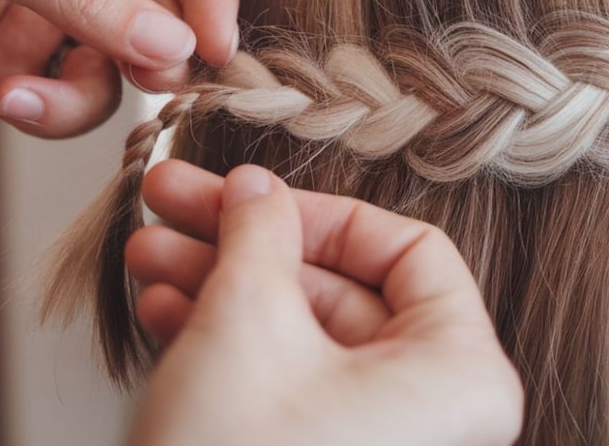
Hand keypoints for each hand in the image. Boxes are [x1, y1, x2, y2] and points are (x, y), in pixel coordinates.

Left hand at [0, 0, 237, 137]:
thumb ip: (88, 0)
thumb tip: (175, 47)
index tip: (218, 39)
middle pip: (155, 8)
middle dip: (159, 48)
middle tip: (161, 79)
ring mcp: (41, 12)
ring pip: (114, 65)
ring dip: (98, 89)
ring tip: (44, 92)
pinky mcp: (7, 64)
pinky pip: (61, 97)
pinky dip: (49, 109)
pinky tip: (10, 100)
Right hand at [124, 161, 523, 445]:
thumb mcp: (246, 320)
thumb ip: (258, 231)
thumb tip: (257, 188)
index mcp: (460, 376)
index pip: (409, 253)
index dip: (319, 212)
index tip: (249, 194)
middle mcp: (432, 413)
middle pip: (340, 290)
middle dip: (244, 243)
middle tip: (175, 202)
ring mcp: (375, 443)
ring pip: (300, 335)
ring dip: (220, 286)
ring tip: (148, 252)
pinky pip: (285, 383)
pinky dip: (226, 341)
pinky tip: (163, 307)